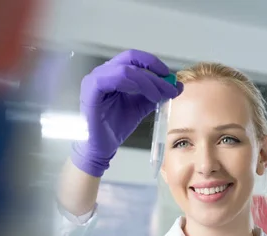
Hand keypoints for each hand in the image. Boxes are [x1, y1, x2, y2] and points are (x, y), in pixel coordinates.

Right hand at [71, 49, 181, 176]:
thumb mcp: (140, 107)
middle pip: (131, 59)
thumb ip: (154, 95)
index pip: (134, 58)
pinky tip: (146, 95)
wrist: (102, 147)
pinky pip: (115, 79)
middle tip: (170, 87)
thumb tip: (175, 86)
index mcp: (113, 73)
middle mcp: (103, 72)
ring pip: (126, 69)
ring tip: (159, 96)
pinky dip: (133, 84)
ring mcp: (95, 79)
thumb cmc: (115, 127)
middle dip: (155, 73)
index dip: (154, 64)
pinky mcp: (91, 90)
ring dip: (147, 81)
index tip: (170, 77)